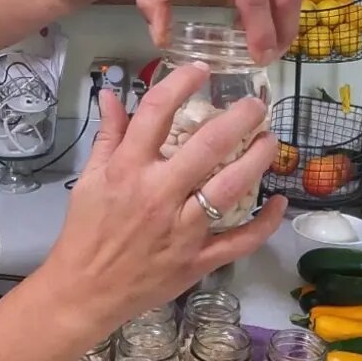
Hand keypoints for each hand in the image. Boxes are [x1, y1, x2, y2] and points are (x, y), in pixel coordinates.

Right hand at [45, 65, 287, 324]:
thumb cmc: (85, 232)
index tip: (201, 70)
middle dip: (239, 119)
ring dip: (257, 160)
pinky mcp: (197, 259)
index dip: (181, 84)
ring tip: (270, 140)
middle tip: (256, 104)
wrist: (84, 291)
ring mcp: (182, 229)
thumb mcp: (88, 180)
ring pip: (230, 189)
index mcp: (127, 171)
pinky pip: (240, 240)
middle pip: (207, 147)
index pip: (156, 114)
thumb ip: (107, 136)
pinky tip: (277, 202)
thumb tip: (111, 94)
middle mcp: (158, 194)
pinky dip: (264, 223)